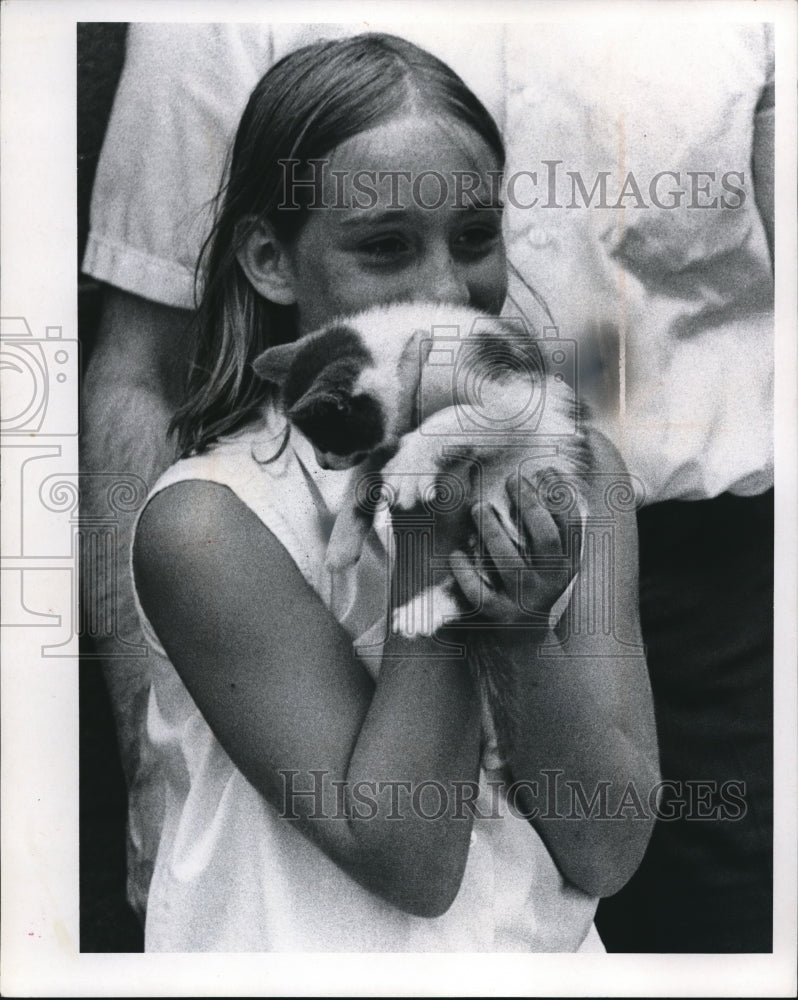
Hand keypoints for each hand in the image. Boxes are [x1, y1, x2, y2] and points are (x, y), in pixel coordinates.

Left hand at [449, 474, 575, 624]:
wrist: (522, 636)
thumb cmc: (531, 581)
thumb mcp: (548, 559)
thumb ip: (548, 525)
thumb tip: (539, 474)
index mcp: (567, 563)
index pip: (572, 525)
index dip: (560, 495)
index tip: (543, 469)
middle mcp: (551, 580)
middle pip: (545, 538)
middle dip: (529, 504)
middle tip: (511, 479)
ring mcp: (526, 599)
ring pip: (511, 564)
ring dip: (492, 531)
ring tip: (478, 507)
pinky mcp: (500, 615)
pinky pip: (481, 594)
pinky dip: (466, 572)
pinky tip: (456, 553)